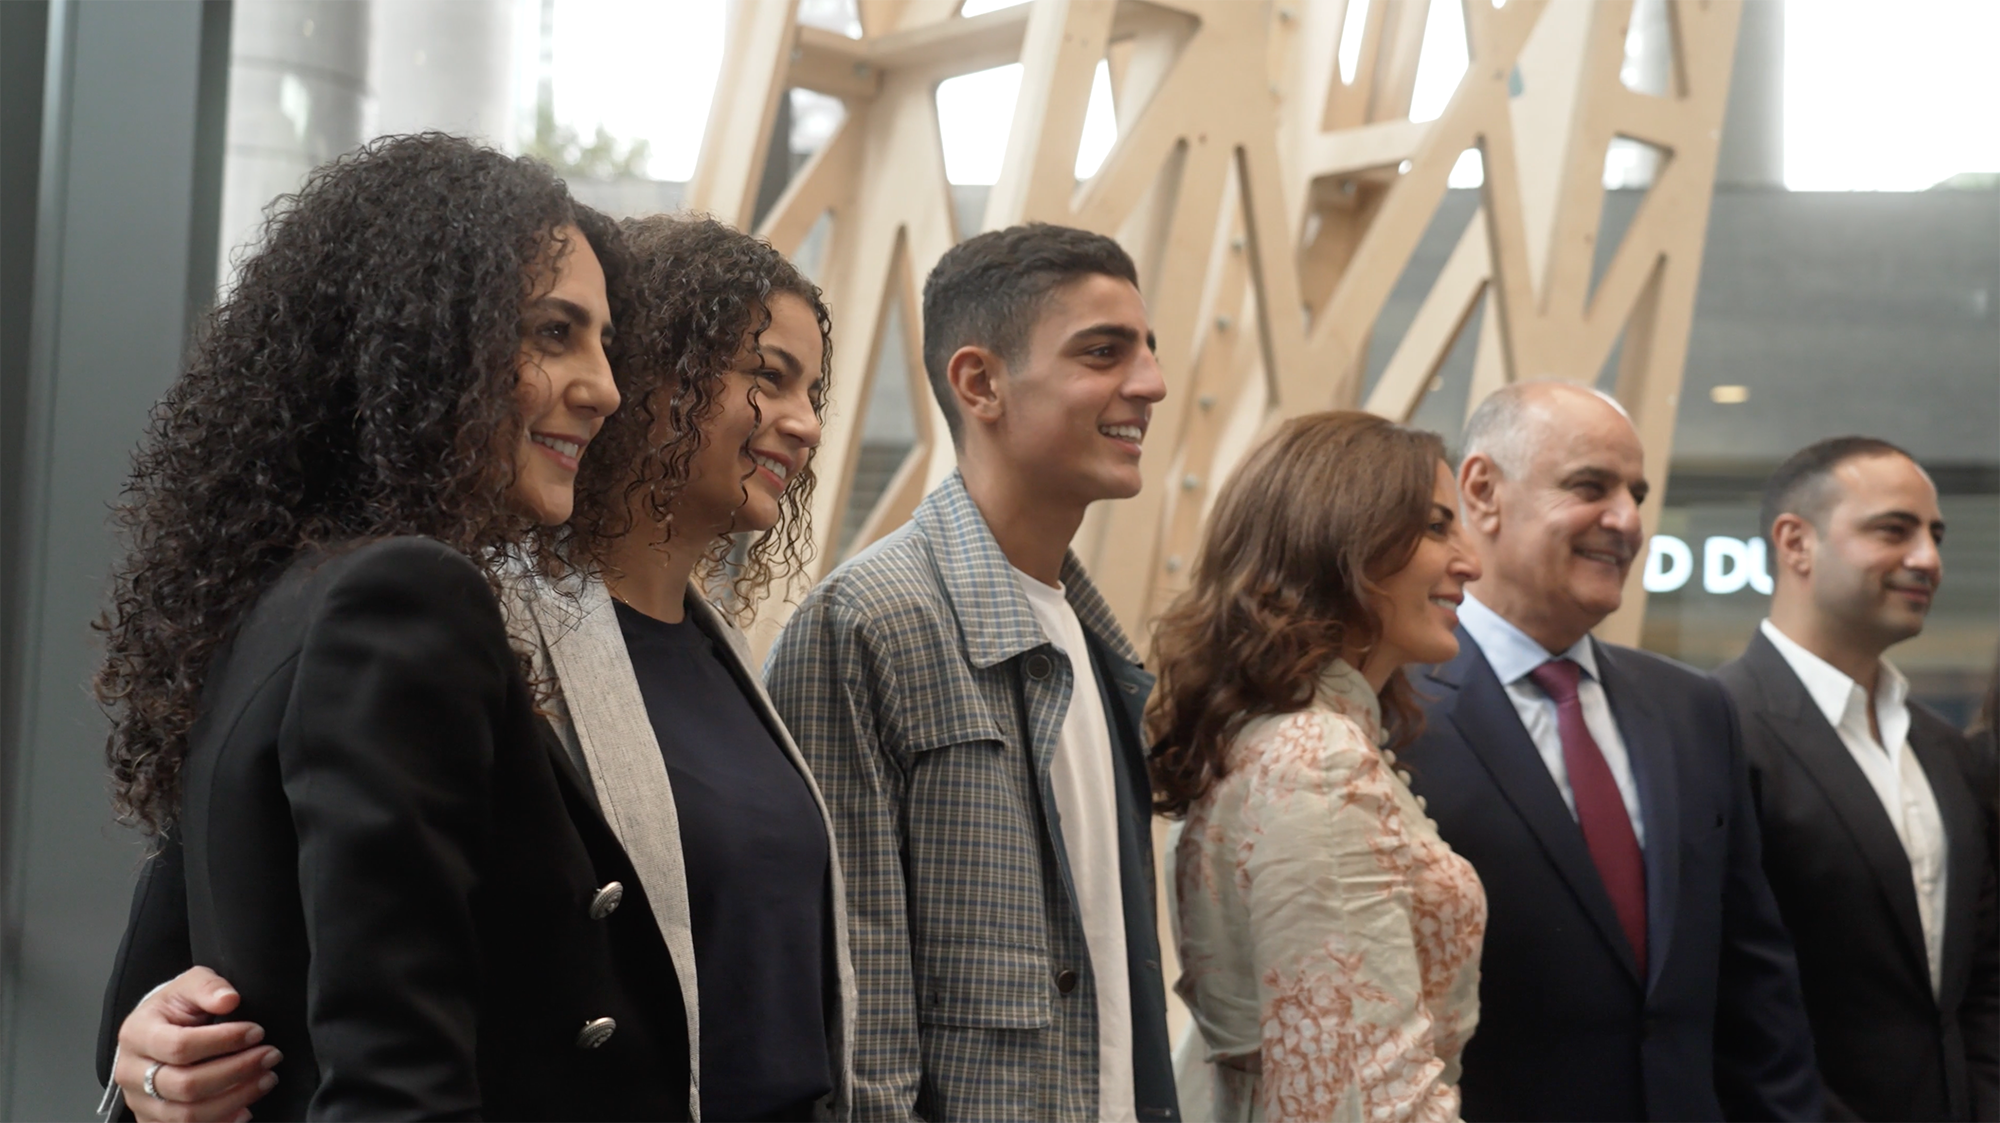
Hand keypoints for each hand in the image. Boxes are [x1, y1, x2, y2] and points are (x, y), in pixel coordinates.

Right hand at [113, 967, 279, 1122]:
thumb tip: (229, 999)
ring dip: (235, 1099)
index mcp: (136, 1034)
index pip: (180, 1046)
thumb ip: (209, 987)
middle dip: (236, 1071)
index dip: (223, 1041)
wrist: (156, 1030)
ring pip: (187, 1115)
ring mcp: (139, 1102)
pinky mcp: (152, 1121)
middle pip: (185, 1085)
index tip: (257, 1032)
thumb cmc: (175, 1008)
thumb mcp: (190, 984)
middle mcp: (131, 1073)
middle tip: (270, 1056)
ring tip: (266, 1079)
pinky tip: (245, 1110)